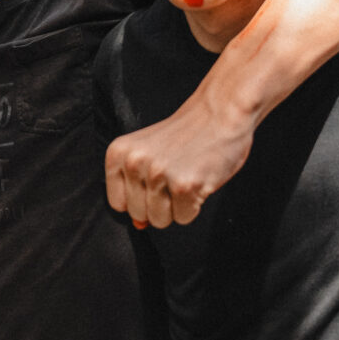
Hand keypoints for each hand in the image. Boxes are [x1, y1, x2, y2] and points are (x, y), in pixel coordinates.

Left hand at [106, 94, 255, 227]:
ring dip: (176, 207)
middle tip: (174, 177)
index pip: (118, 204)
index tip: (154, 182)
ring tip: (185, 178)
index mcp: (119, 153)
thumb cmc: (186, 134)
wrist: (220, 112)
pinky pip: (183, 218)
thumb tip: (139, 226)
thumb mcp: (149, 153)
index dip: (139, 199)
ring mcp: (159, 174)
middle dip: (159, 205)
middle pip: (139, 215)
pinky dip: (194, 206)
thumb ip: (136, 188)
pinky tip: (198, 181)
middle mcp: (134, 163)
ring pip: (160, 220)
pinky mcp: (184, 186)